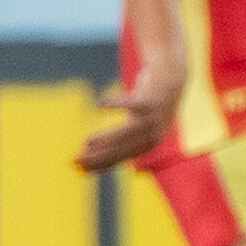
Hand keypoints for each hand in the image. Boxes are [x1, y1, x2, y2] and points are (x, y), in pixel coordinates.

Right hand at [77, 56, 183, 171]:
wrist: (169, 79)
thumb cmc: (145, 105)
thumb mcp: (133, 124)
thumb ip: (117, 138)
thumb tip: (86, 148)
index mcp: (147, 145)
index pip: (120, 158)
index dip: (100, 163)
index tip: (79, 166)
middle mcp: (152, 135)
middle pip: (123, 148)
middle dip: (99, 156)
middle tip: (77, 158)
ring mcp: (153, 118)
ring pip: (127, 131)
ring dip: (107, 138)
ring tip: (87, 142)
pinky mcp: (150, 100)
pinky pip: (131, 103)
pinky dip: (115, 104)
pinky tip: (98, 104)